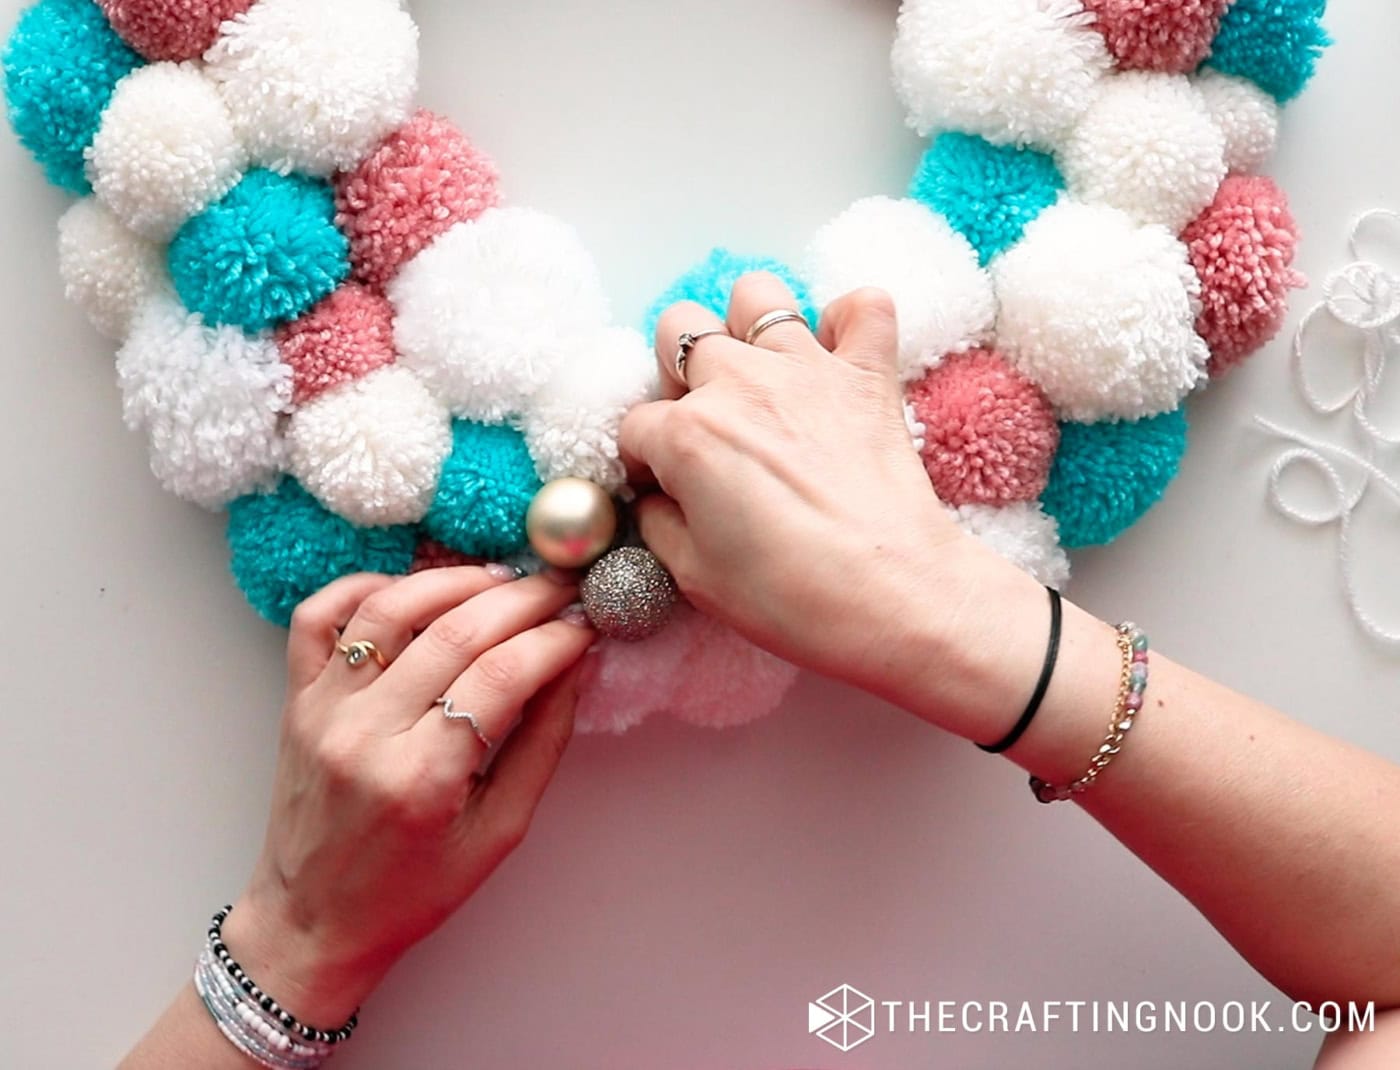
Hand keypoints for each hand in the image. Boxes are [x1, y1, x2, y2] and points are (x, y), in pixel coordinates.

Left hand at [220, 567, 593, 1028]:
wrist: (314, 920)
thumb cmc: (413, 890)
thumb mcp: (500, 832)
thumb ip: (542, 745)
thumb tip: (574, 667)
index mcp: (424, 778)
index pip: (502, 675)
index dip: (555, 639)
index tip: (586, 625)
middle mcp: (367, 734)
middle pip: (456, 632)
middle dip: (522, 600)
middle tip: (560, 589)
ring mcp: (325, 710)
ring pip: (392, 609)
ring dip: (455, 580)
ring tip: (501, 580)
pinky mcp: (297, 698)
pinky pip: (320, 615)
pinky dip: (367, 586)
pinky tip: (414, 588)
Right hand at [621, 273, 1045, 729]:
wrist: (892, 595)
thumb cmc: (792, 596)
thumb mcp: (694, 577)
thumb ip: (661, 524)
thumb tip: (660, 499)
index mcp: (686, 435)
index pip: (638, 425)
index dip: (646, 458)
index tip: (666, 485)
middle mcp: (737, 383)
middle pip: (678, 333)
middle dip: (679, 372)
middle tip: (705, 420)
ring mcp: (805, 368)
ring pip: (755, 296)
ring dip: (748, 325)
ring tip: (761, 371)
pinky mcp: (867, 373)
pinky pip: (863, 306)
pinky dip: (850, 322)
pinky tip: (839, 357)